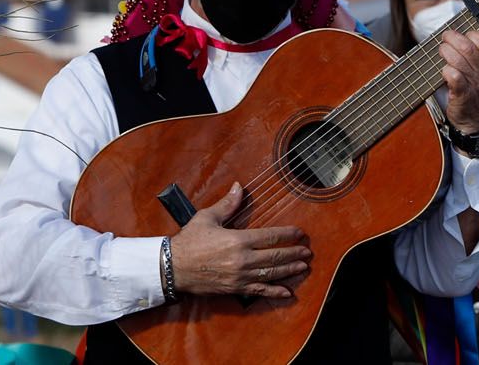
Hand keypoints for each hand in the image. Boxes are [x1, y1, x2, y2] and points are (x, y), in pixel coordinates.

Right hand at [170, 182, 310, 299]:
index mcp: (238, 239)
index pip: (271, 236)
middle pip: (275, 256)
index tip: (300, 233)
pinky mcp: (234, 289)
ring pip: (271, 274)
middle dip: (294, 253)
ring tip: (302, 267)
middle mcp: (242, 259)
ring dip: (289, 270)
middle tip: (307, 252)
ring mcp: (240, 276)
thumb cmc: (189, 241)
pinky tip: (287, 292)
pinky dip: (274, 292)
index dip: (288, 234)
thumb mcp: (207, 217)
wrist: (171, 268)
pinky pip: (258, 291)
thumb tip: (240, 186)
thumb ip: (228, 204)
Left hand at [439, 28, 478, 138]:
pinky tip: (444, 71)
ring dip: (446, 52)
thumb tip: (461, 37)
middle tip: (445, 37)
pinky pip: (453, 76)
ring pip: (457, 60)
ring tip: (442, 50)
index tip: (464, 35)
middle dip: (453, 38)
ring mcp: (475, 84)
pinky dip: (446, 70)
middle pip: (468, 48)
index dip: (473, 35)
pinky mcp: (463, 94)